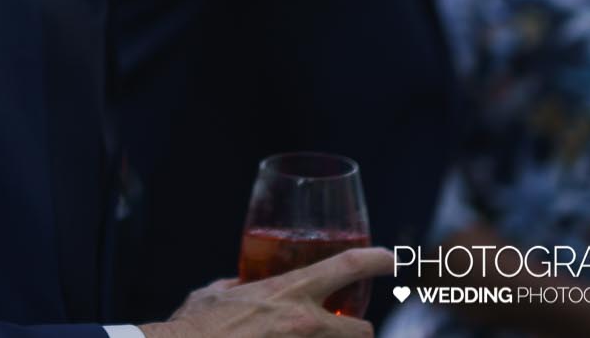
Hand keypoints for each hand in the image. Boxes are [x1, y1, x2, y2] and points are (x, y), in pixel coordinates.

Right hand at [143, 247, 388, 335]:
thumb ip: (232, 286)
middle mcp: (305, 324)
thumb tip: (237, 285)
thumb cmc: (195, 326)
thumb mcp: (214, 295)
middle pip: (363, 330)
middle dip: (360, 332)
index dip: (377, 259)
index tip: (394, 259)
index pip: (347, 266)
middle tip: (351, 330)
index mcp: (289, 292)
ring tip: (314, 337)